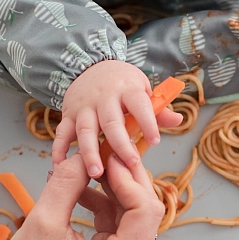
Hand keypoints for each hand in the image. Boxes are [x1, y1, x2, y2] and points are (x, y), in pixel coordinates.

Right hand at [0, 154, 162, 239]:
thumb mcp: (43, 222)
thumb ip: (68, 182)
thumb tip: (85, 154)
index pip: (144, 209)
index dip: (127, 176)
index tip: (105, 154)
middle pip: (145, 215)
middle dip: (125, 180)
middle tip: (102, 153)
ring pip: (133, 221)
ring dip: (114, 193)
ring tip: (87, 170)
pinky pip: (120, 233)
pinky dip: (105, 210)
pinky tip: (82, 193)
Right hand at [52, 59, 182, 177]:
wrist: (91, 65)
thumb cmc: (122, 83)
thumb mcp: (142, 88)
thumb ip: (157, 109)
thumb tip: (178, 120)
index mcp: (127, 89)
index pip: (139, 105)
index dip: (147, 122)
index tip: (155, 141)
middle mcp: (103, 97)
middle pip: (111, 122)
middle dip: (120, 145)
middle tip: (130, 165)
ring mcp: (83, 107)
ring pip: (85, 131)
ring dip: (90, 153)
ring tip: (96, 174)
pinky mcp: (68, 114)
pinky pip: (62, 133)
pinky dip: (60, 150)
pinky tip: (60, 166)